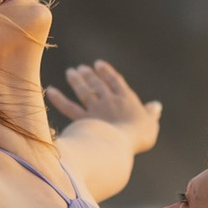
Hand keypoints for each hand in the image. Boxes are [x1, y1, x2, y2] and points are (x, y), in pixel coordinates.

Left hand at [47, 63, 161, 152]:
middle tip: (81, 68)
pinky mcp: (83, 120)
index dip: (107, 72)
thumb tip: (155, 106)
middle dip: (90, 75)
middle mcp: (109, 100)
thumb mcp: (150, 124)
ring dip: (77, 81)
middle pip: (98, 84)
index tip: (99, 64)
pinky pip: (69, 107)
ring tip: (71, 72)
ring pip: (85, 92)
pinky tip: (51, 91)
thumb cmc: (139, 136)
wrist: (121, 142)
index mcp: (126, 99)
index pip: (115, 81)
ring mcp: (95, 109)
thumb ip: (151, 114)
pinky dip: (59, 99)